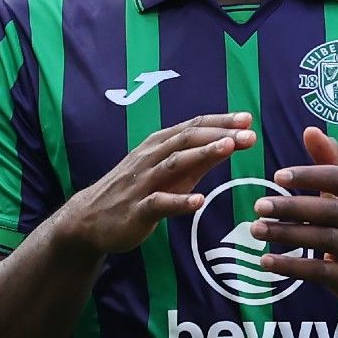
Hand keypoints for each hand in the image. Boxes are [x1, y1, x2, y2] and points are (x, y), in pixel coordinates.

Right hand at [57, 113, 255, 255]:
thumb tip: (230, 142)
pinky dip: (179, 201)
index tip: (247, 118)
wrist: (88, 219)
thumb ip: (196, 159)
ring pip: (174, 163)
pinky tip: (199, 201)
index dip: (220, 122)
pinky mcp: (137, 209)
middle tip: (249, 133)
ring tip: (229, 148)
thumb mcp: (167, 171)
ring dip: (202, 153)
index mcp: (157, 146)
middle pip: (186, 139)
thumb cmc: (133, 191)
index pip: (192, 127)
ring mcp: (142, 183)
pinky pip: (159, 203)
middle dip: (219, 134)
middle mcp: (150, 158)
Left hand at [252, 126, 337, 302]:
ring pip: (322, 239)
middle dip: (292, 207)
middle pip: (328, 210)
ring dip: (287, 234)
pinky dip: (291, 266)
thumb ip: (329, 160)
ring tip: (255, 229)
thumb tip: (310, 130)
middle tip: (259, 206)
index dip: (310, 176)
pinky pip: (318, 271)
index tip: (278, 176)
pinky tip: (265, 261)